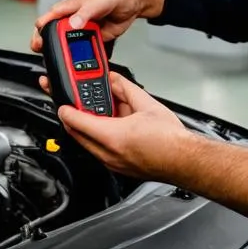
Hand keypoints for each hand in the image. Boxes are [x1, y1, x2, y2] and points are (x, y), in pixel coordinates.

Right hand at [29, 0, 165, 52]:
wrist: (138, 1)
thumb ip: (88, 10)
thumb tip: (73, 22)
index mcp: (77, 1)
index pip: (56, 12)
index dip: (44, 22)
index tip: (37, 33)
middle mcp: (79, 14)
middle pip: (58, 28)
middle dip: (46, 39)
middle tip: (39, 48)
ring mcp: (87, 27)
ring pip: (70, 40)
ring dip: (64, 50)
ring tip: (57, 59)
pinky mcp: (96, 37)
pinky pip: (86, 48)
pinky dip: (81, 56)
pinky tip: (77, 62)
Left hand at [39, 71, 191, 181]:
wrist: (185, 161)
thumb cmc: (171, 141)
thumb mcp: (147, 105)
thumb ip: (126, 89)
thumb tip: (114, 80)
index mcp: (113, 137)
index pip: (77, 121)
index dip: (66, 109)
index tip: (62, 103)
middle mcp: (109, 154)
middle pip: (78, 134)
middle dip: (72, 119)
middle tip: (70, 105)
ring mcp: (113, 163)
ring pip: (88, 144)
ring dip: (85, 128)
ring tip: (92, 113)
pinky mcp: (119, 167)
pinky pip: (100, 151)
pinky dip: (98, 138)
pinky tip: (109, 126)